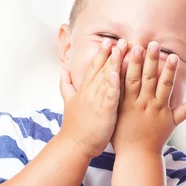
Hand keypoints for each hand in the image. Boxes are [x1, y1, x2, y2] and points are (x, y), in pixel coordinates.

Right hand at [59, 38, 122, 157]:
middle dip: (110, 54)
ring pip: (106, 79)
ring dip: (114, 63)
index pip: (93, 68)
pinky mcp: (103, 112)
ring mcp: (96, 101)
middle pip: (101, 69)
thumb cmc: (75, 126)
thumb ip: (66, 84)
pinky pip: (109, 95)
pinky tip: (117, 73)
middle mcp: (89, 93)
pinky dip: (113, 84)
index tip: (108, 41)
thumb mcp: (68, 101)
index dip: (101, 54)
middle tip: (120, 40)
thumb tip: (62, 70)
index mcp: (84, 90)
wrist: (73, 145)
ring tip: (122, 50)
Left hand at [111, 41, 185, 154]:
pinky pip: (117, 89)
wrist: (136, 155)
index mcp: (159, 106)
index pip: (166, 84)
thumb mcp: (172, 125)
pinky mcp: (118, 107)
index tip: (172, 56)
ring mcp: (131, 105)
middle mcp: (146, 104)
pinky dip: (116, 77)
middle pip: (149, 78)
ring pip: (132, 81)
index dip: (169, 70)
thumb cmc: (155, 140)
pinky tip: (115, 63)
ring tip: (134, 47)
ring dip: (133, 63)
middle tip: (153, 43)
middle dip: (151, 60)